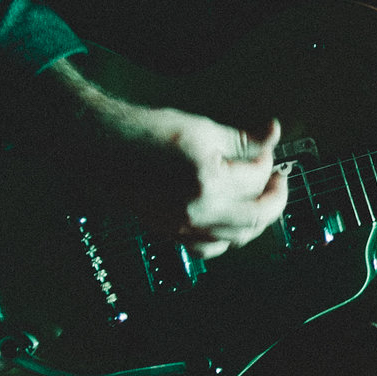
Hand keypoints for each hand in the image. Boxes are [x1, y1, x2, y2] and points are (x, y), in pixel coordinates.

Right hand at [35, 61, 288, 258]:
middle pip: (257, 217)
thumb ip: (242, 138)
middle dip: (275, 197)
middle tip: (278, 179)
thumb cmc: (142, 133)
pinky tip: (229, 218)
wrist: (98, 146)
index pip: (257, 177)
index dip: (267, 159)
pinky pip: (210, 247)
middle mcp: (197, 213)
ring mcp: (182, 228)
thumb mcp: (200, 128)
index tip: (267, 147)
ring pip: (237, 238)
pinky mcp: (169, 233)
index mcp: (208, 183)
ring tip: (259, 197)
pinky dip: (228, 236)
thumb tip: (272, 133)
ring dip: (255, 219)